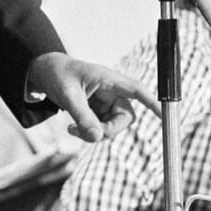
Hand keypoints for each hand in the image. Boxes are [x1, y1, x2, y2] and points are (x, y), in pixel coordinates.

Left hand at [26, 53, 160, 142]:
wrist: (45, 73)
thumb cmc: (58, 75)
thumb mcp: (67, 95)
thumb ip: (82, 116)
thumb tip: (96, 138)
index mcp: (109, 79)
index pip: (136, 90)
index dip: (152, 102)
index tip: (165, 115)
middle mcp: (112, 92)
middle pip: (125, 118)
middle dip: (109, 130)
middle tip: (89, 134)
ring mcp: (106, 103)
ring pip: (113, 127)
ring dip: (96, 133)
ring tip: (72, 129)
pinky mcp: (98, 112)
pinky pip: (101, 129)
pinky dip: (89, 133)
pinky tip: (72, 128)